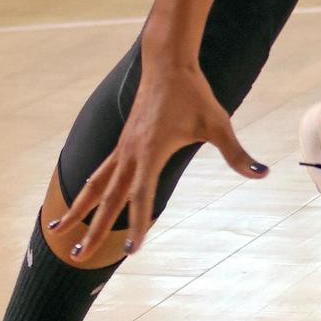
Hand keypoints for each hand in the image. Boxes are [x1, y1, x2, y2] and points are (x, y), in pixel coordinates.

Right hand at [51, 60, 267, 262]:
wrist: (166, 63)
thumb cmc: (194, 93)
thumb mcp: (218, 124)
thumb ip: (236, 154)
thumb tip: (263, 173)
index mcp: (151, 153)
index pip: (142, 197)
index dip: (137, 225)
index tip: (130, 250)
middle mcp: (130, 154)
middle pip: (108, 200)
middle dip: (92, 230)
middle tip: (75, 257)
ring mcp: (122, 148)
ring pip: (95, 186)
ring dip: (77, 210)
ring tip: (57, 231)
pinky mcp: (122, 142)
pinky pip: (99, 171)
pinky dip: (88, 189)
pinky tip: (79, 202)